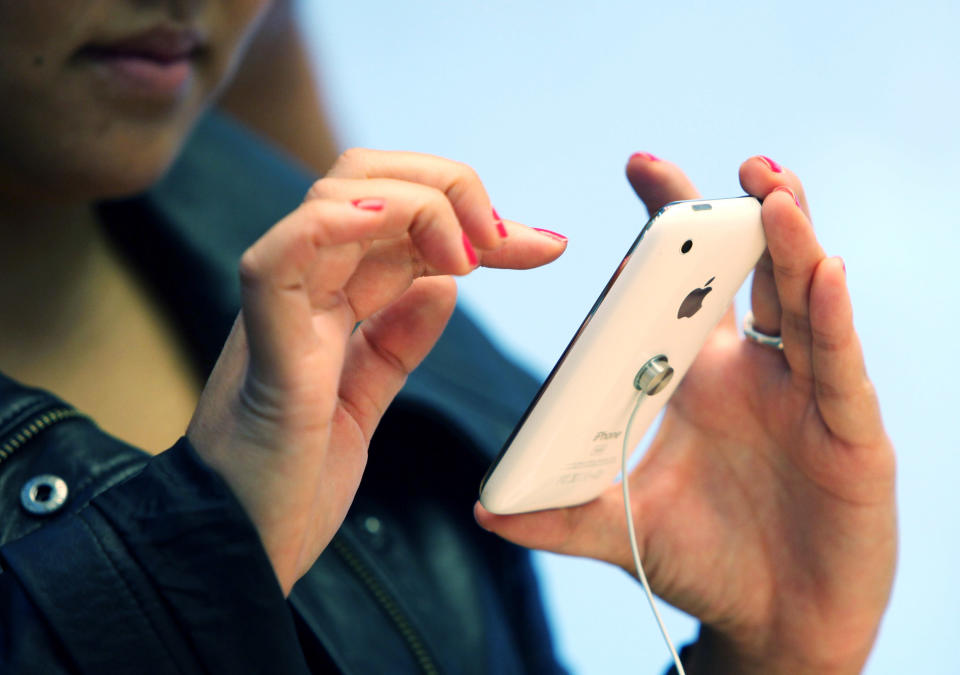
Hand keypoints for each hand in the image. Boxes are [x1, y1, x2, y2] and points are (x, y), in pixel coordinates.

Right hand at [186, 149, 567, 594]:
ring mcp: (280, 306)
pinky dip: (337, 223)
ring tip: (469, 256)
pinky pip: (284, 253)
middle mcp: (303, 289)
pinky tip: (393, 223)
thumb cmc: (291, 480)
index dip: (474, 220)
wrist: (238, 549)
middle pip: (367, 182)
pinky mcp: (262, 337)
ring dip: (416, 204)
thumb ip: (396, 341)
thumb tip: (443, 287)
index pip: (401, 223)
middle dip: (449, 189)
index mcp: (327, 301)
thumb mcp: (362, 400)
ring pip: (335, 197)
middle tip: (505, 237)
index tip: (546, 246)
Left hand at [474, 155, 895, 673]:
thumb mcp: (623, 531)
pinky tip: (826, 274)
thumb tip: (485, 509)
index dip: (667, 227)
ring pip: (805, 303)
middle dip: (743, 215)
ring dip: (793, 246)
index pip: (681, 286)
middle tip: (729, 167)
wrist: (772, 624)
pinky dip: (833, 320)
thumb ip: (560, 516)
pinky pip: (839, 368)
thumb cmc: (701, 562)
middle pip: (754, 274)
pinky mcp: (850, 436)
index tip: (642, 168)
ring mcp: (804, 397)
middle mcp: (752, 372)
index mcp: (696, 376)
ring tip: (773, 194)